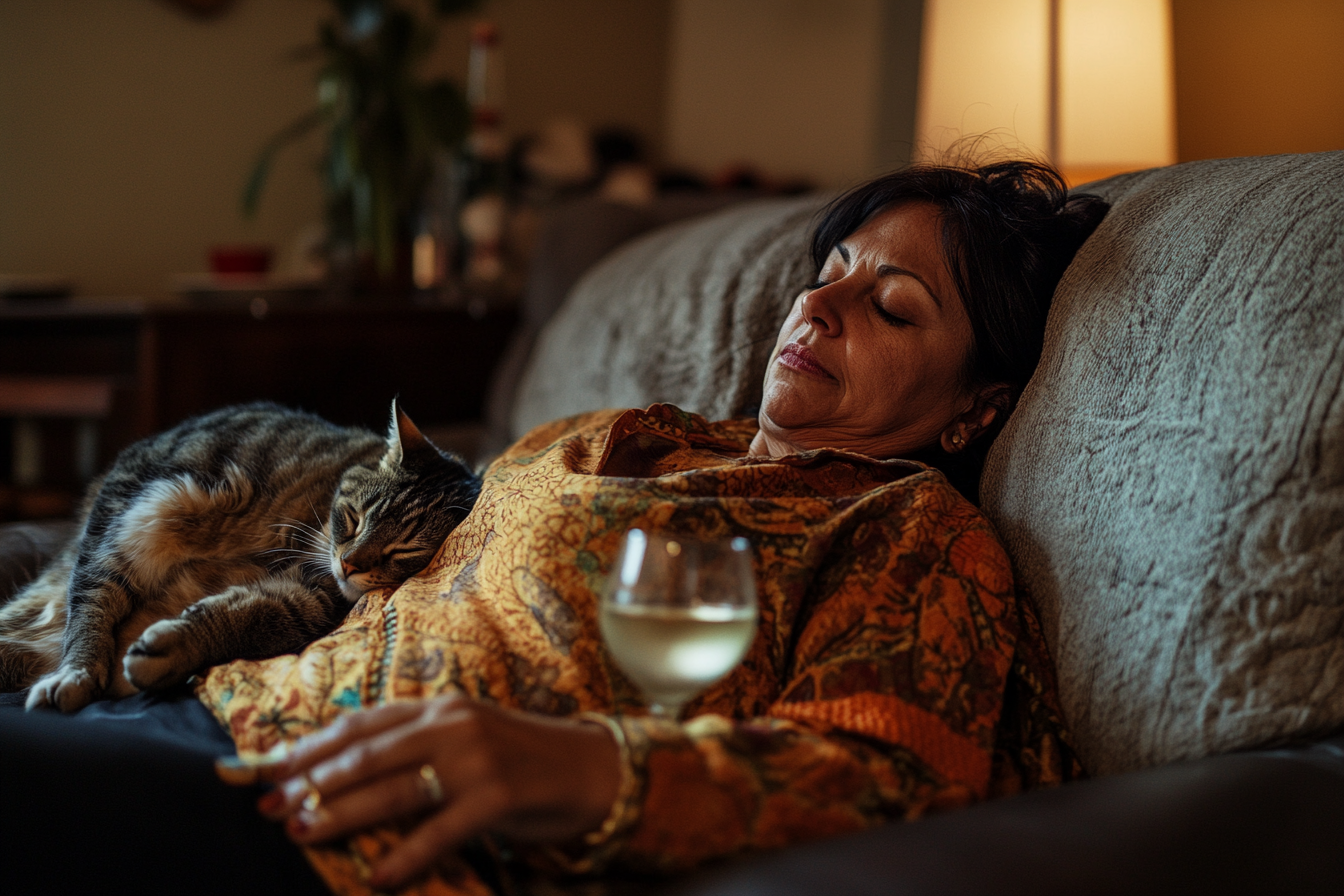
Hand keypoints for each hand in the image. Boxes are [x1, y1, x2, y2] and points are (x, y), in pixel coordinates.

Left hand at [249, 694, 620, 889]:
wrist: (590, 768)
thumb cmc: (519, 759)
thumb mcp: (463, 740)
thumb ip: (414, 749)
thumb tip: (345, 777)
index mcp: (438, 708)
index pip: (360, 723)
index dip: (310, 746)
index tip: (265, 770)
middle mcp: (452, 725)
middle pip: (367, 753)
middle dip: (313, 781)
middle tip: (270, 807)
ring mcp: (476, 759)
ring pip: (395, 787)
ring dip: (343, 812)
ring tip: (303, 832)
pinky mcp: (498, 796)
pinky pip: (442, 828)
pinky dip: (407, 854)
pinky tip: (378, 878)